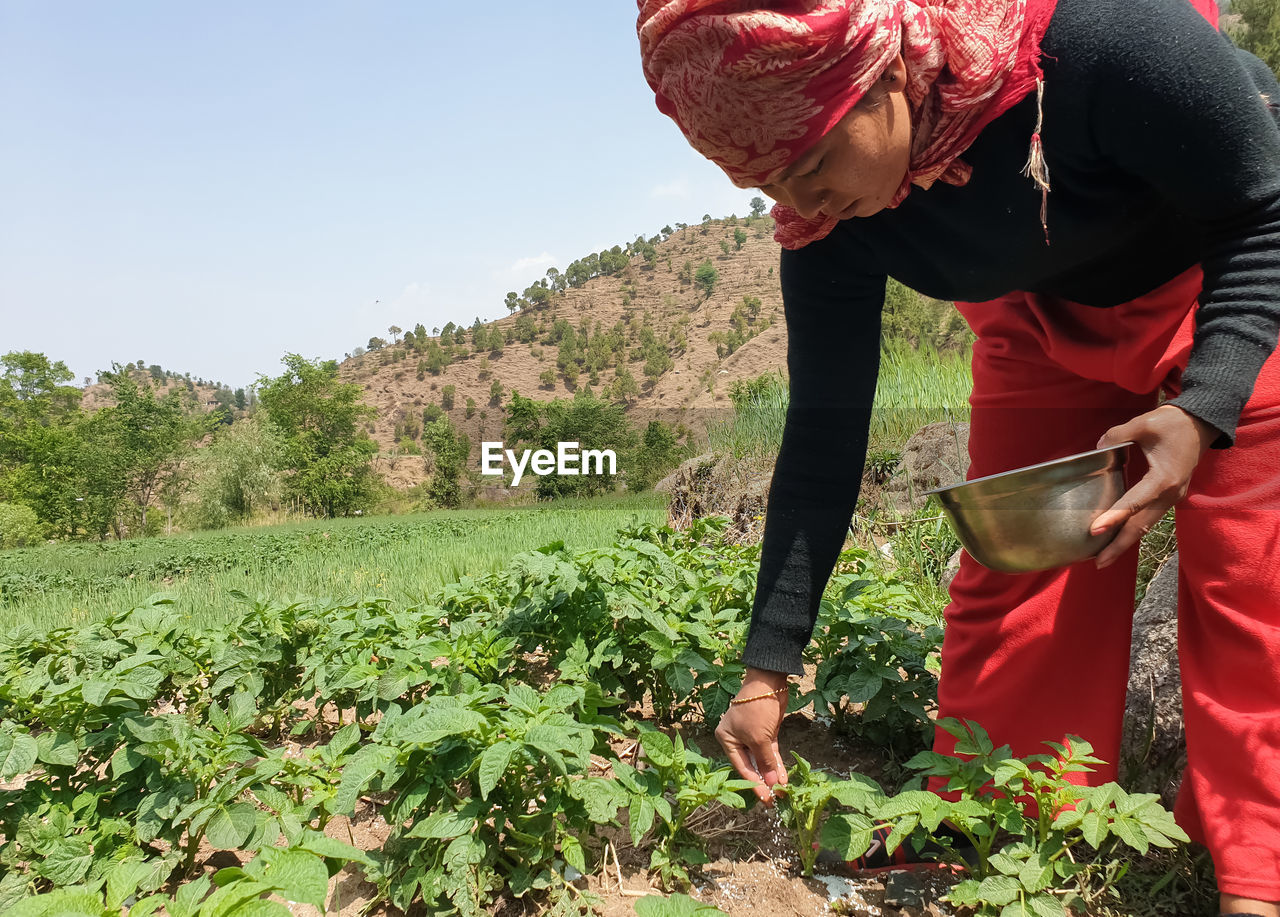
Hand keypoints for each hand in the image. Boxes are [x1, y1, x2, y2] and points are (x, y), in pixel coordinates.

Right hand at [715, 666, 789, 805]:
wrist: (769, 683)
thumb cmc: (756, 708)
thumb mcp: (759, 738)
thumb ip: (766, 762)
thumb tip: (773, 784)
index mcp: (726, 739)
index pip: (741, 767)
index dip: (753, 785)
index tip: (764, 799)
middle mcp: (736, 739)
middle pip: (751, 765)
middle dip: (763, 781)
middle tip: (774, 800)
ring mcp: (752, 736)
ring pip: (762, 760)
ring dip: (772, 775)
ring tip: (781, 792)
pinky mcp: (766, 733)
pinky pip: (770, 753)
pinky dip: (777, 764)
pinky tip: (784, 777)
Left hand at [1090, 404, 1217, 568]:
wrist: (1201, 423)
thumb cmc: (1174, 422)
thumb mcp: (1144, 423)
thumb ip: (1117, 435)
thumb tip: (1098, 447)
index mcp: (1163, 478)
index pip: (1134, 503)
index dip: (1113, 517)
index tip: (1095, 531)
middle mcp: (1170, 494)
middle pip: (1141, 525)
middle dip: (1119, 545)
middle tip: (1098, 562)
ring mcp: (1172, 497)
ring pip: (1146, 525)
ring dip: (1126, 542)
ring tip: (1104, 558)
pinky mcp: (1170, 496)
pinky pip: (1150, 517)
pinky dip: (1134, 529)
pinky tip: (1118, 537)